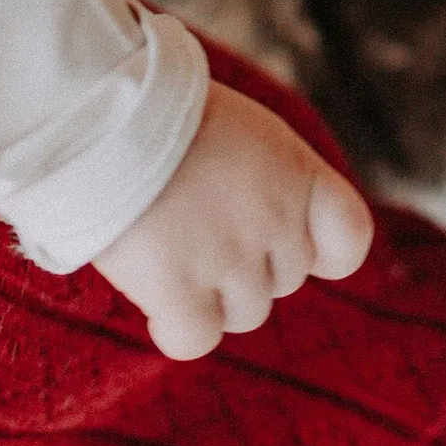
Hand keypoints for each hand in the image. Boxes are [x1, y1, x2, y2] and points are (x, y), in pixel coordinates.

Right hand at [93, 82, 373, 360]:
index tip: (277, 239)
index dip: (318, 252)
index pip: (348, 238)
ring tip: (162, 252)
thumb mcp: (232, 127)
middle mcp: (275, 220)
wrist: (98, 112)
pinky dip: (177, 329)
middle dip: (243, 264)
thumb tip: (240, 224)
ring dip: (209, 294)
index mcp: (295, 171)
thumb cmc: (151, 106)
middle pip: (283, 279)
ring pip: (244, 313)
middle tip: (188, 227)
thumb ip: (257, 176)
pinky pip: (195, 338)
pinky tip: (154, 302)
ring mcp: (230, 259)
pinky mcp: (179, 289)